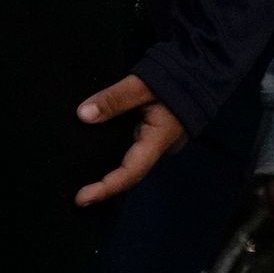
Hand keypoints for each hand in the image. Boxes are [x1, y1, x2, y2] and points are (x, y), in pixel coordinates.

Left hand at [73, 74, 186, 205]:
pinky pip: (130, 154)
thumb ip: (115, 99)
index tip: (81, 198)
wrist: (197, 73)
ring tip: (80, 186)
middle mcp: (159, 148)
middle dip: (104, 188)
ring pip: (130, 165)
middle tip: (76, 198)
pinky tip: (92, 163)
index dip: (106, 187)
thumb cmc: (173, 79)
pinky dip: (112, 160)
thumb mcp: (142, 85)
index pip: (131, 171)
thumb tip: (84, 114)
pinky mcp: (151, 137)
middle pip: (129, 174)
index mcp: (159, 140)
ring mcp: (156, 144)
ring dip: (107, 176)